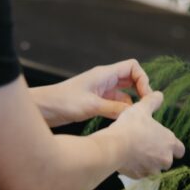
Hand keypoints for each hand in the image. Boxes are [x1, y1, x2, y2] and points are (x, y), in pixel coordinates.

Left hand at [31, 59, 151, 127]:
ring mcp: (100, 91)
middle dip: (140, 91)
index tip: (145, 96)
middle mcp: (104, 80)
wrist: (43, 108)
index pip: (133, 67)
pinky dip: (121, 111)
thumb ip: (114, 108)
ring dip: (131, 103)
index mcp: (104, 74)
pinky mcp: (95, 102)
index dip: (143, 79)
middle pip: (131, 79)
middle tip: (145, 107)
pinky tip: (122, 122)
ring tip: (135, 117)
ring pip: (124, 93)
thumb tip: (134, 113)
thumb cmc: (62, 102)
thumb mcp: (91, 106)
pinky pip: (115, 104)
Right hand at [99, 91, 185, 177]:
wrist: (115, 146)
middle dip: (158, 155)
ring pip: (153, 169)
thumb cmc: (130, 127)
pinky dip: (136, 168)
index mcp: (169, 143)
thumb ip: (152, 101)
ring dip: (147, 163)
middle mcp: (164, 159)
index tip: (163, 142)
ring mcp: (152, 170)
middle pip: (167, 160)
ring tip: (135, 152)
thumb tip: (158, 95)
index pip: (180, 150)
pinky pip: (140, 174)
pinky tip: (128, 158)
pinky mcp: (139, 176)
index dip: (173, 146)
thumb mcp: (142, 108)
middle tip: (146, 145)